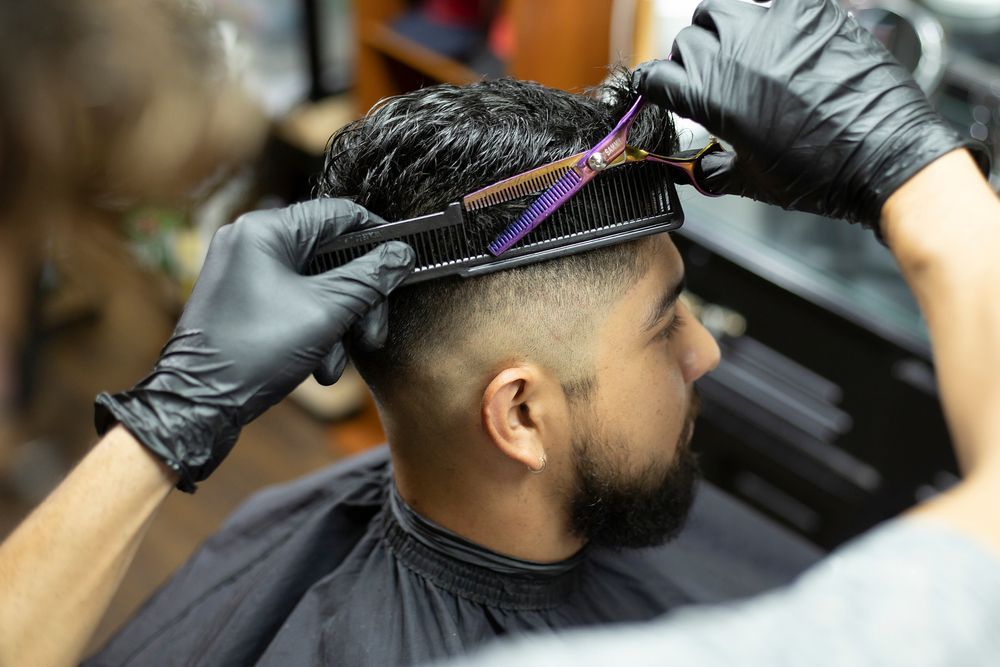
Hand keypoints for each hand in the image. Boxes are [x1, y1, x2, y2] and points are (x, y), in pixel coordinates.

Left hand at [95, 199, 413, 490]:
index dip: (377, 237)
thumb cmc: (253, 352)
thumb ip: (369, 279)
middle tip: (372, 333)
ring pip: (316, 285)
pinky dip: (314, 330)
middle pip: (330, 256)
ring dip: (338, 324)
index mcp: (265, 230)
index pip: (339, 214)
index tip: (403, 263)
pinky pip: (294, 302)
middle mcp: (251, 243)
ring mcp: (245, 272)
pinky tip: (318, 365)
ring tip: (335, 363)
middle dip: (358, 300)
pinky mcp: (244, 300)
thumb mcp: (326, 312)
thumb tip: (401, 255)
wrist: (197, 404)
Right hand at [633, 0, 989, 227]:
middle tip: (712, 78)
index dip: (657, 87)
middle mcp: (734, 54)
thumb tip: (699, 170)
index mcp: (710, 96)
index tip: (665, 91)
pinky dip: (770, 10)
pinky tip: (779, 29)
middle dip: (692, 59)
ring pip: (721, 8)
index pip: (656, 76)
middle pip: (687, 39)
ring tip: (740, 48)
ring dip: (722, 26)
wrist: (883, 155)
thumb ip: (712, 171)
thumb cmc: (822, 174)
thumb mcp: (751, 182)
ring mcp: (772, 27)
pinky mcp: (810, 13)